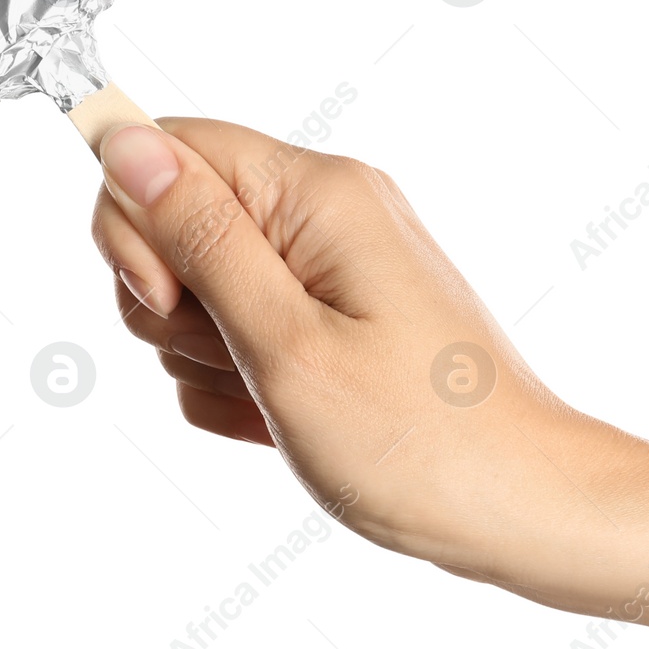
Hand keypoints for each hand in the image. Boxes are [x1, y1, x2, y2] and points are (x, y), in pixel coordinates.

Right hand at [89, 117, 645, 601]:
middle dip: (174, 306)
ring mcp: (329, 270)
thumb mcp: (285, 341)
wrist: (522, 510)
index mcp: (317, 194)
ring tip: (279, 403)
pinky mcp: (332, 321)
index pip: (169, 147)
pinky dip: (243, 389)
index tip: (170, 299)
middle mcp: (323, 214)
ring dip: (210, 360)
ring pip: (198, 293)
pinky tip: (289, 424)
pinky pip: (238, 339)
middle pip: (176, 223)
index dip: (138, 221)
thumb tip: (125, 138)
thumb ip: (199, 236)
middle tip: (242, 362)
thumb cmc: (419, 441)